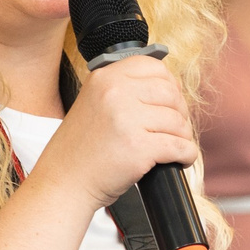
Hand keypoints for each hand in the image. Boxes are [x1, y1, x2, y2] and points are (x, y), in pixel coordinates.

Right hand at [33, 56, 197, 208]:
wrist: (64, 182)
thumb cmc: (81, 149)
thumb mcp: (95, 104)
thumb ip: (124, 91)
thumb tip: (170, 89)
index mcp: (105, 78)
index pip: (153, 66)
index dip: (169, 85)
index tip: (170, 102)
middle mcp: (115, 93)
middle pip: (171, 94)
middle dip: (179, 114)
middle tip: (173, 130)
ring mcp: (127, 120)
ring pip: (178, 121)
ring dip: (182, 137)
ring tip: (171, 148)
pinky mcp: (139, 147)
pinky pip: (180, 146)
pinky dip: (185, 155)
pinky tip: (178, 160)